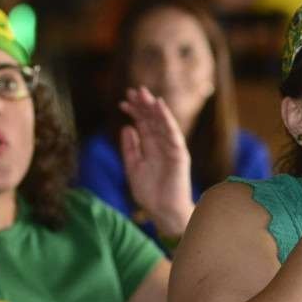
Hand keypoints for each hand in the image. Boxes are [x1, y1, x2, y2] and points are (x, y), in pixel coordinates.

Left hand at [120, 87, 194, 236]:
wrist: (163, 211)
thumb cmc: (150, 193)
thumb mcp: (133, 167)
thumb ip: (130, 148)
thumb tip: (127, 127)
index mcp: (151, 148)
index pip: (143, 125)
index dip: (134, 112)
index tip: (122, 102)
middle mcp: (162, 145)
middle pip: (152, 120)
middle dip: (143, 105)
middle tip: (132, 91)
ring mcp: (171, 148)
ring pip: (162, 123)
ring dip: (153, 108)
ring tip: (143, 94)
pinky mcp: (179, 153)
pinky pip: (173, 133)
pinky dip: (167, 119)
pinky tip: (160, 106)